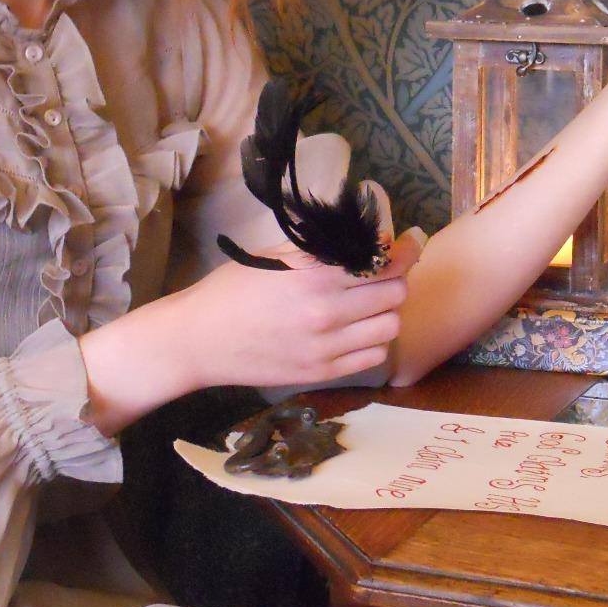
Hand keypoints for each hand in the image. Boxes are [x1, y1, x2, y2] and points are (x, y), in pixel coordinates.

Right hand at [78, 237, 417, 433]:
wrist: (198, 340)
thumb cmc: (234, 289)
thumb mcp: (275, 255)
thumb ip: (323, 246)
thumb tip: (370, 233)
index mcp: (314, 274)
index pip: (385, 262)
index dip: (405, 251)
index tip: (409, 243)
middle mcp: (325, 311)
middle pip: (395, 294)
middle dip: (394, 280)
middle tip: (381, 275)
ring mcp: (325, 346)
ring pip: (390, 327)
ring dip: (386, 312)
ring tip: (368, 305)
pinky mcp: (322, 373)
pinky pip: (374, 356)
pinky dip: (374, 341)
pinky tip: (356, 331)